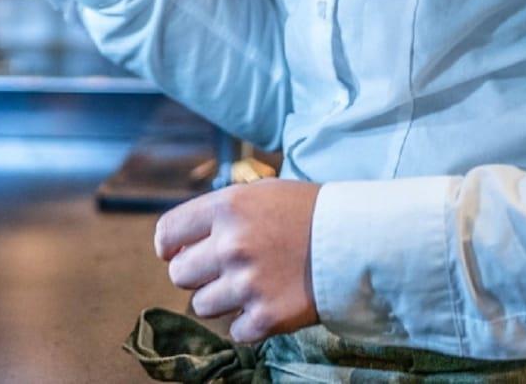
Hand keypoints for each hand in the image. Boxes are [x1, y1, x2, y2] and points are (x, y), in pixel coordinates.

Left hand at [155, 179, 321, 343]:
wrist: (358, 241)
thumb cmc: (308, 213)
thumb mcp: (260, 193)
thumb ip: (219, 213)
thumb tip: (180, 242)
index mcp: (226, 207)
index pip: (167, 232)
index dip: (168, 246)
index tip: (175, 254)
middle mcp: (231, 245)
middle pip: (179, 275)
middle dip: (196, 275)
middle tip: (221, 271)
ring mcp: (248, 283)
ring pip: (201, 305)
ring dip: (220, 300)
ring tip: (248, 287)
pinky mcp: (267, 316)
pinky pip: (234, 331)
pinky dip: (248, 324)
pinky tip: (266, 305)